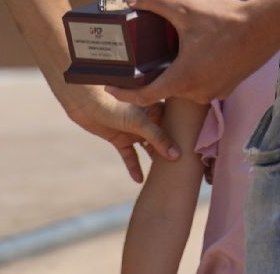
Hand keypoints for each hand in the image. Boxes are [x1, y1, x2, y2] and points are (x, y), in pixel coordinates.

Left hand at [53, 82, 175, 182]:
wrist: (83, 100)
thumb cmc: (112, 104)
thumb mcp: (139, 122)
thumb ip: (158, 138)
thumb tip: (176, 156)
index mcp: (154, 109)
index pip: (173, 123)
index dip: (183, 134)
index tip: (197, 148)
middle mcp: (146, 119)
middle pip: (162, 137)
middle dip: (170, 150)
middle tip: (184, 167)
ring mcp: (132, 130)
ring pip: (147, 147)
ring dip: (154, 159)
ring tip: (165, 176)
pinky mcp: (119, 138)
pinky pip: (129, 155)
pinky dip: (133, 167)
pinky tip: (139, 180)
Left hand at [118, 0, 271, 110]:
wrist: (268, 25)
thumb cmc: (228, 20)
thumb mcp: (187, 7)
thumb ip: (156, 1)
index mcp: (183, 79)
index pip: (144, 96)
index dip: (124, 93)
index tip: (111, 87)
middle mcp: (198, 92)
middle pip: (166, 88)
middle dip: (156, 72)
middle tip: (150, 55)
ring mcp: (216, 92)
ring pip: (187, 84)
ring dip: (180, 70)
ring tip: (180, 47)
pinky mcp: (229, 87)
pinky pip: (205, 82)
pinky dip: (198, 70)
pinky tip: (203, 49)